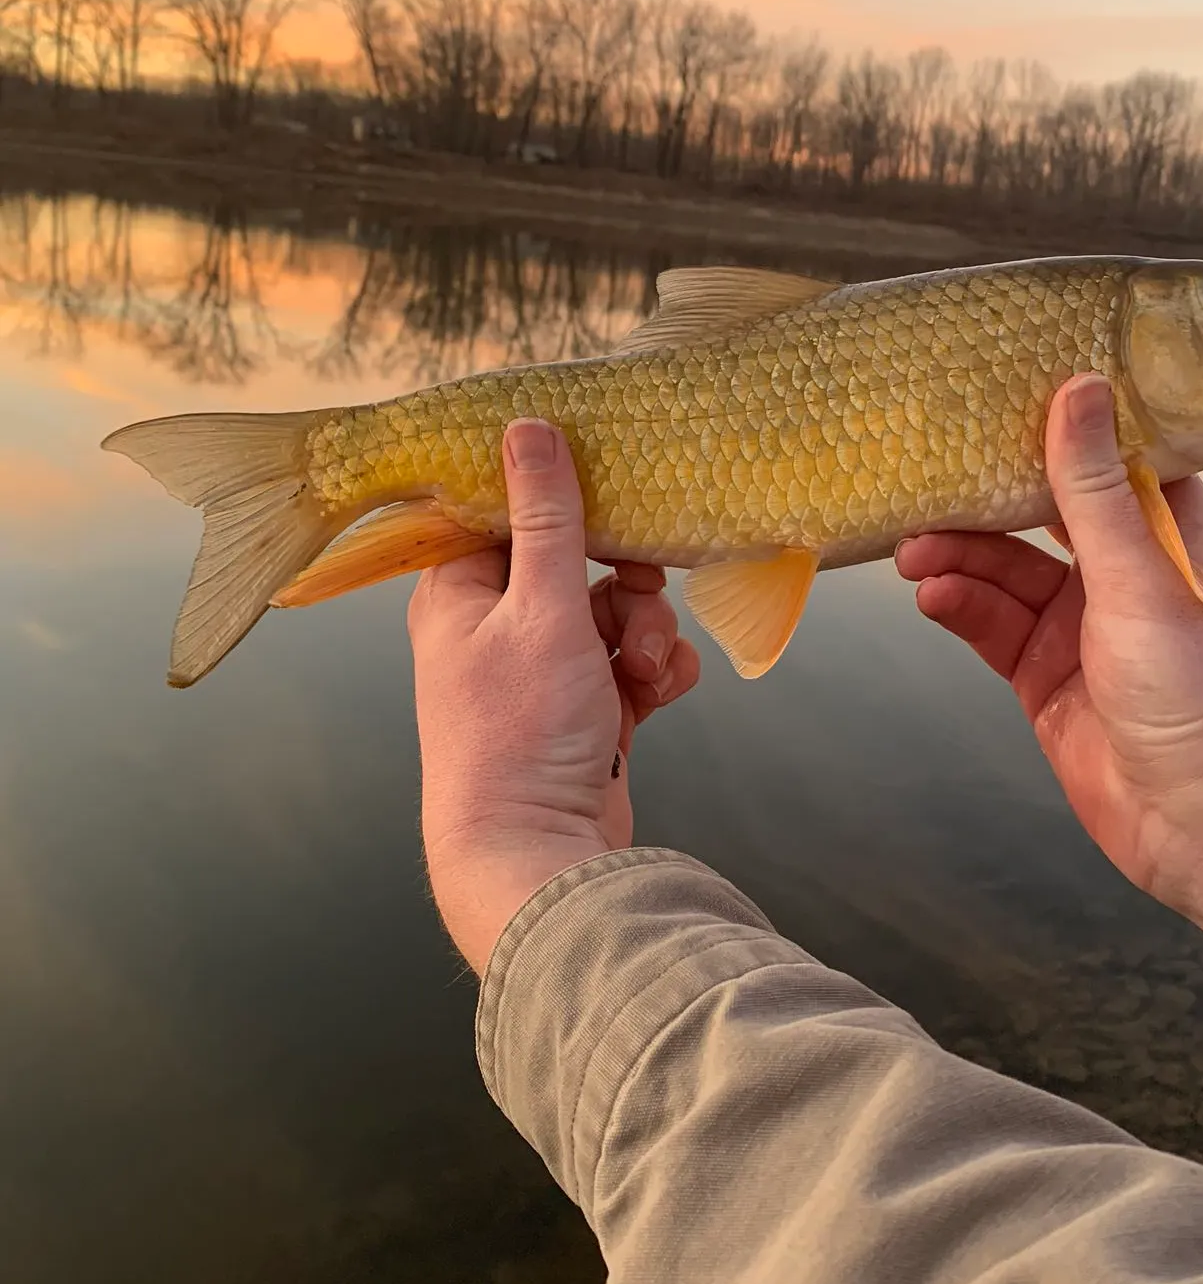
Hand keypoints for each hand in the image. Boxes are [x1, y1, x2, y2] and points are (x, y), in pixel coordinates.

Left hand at [409, 418, 699, 972]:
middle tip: (643, 593)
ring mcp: (539, 673)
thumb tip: (528, 424)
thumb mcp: (541, 610)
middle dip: (626, 584)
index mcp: (459, 592)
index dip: (565, 502)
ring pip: (613, 615)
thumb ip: (546, 516)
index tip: (610, 499)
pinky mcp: (581, 711)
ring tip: (650, 668)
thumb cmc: (520, 732)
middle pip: (575, 563)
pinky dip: (653, 673)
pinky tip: (663, 693)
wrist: (537, 858)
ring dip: (648, 633)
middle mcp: (493, 628)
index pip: (509, 512)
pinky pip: (629, 664)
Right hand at [897, 374, 1202, 1048]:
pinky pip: (993, 626)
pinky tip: (931, 595)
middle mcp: (1125, 575)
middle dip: (985, 501)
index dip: (1061, 426)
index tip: (1001, 391)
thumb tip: (1078, 387)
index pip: (1112, 459)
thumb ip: (1093, 491)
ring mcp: (1081, 628)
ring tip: (911, 551)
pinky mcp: (1045, 676)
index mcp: (1171, 537)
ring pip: (1006, 573)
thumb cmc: (1201, 694)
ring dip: (960, 558)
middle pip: (1042, 515)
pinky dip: (960, 607)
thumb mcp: (1140, 579)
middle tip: (926, 484)